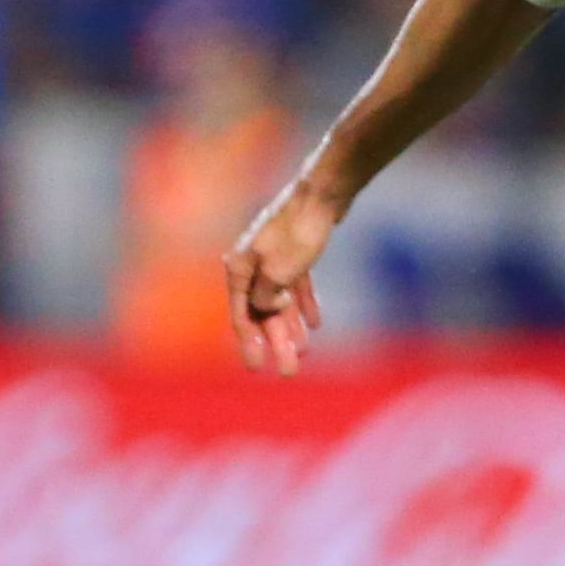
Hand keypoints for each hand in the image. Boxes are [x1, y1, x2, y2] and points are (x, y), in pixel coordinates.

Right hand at [224, 182, 336, 375]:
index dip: (249, 344)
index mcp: (240, 268)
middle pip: (263, 312)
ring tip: (304, 352)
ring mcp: (273, 257)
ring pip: (280, 300)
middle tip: (289, 372)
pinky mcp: (294, 251)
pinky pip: (296, 284)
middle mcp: (252, 264)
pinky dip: (304, 304)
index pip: (241, 315)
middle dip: (276, 343)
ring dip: (291, 327)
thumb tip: (266, 310)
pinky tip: (315, 323)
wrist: (324, 193)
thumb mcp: (280, 272)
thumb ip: (267, 297)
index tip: (256, 368)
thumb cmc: (299, 232)